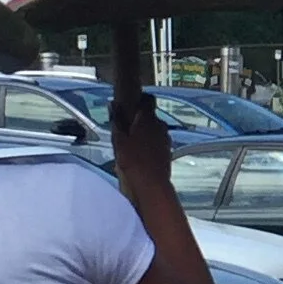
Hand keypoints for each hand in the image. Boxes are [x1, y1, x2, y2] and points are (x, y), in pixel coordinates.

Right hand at [109, 83, 171, 197]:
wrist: (151, 184)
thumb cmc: (133, 162)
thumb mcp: (118, 140)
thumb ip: (117, 120)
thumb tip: (113, 104)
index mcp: (147, 119)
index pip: (148, 99)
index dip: (140, 99)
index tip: (131, 103)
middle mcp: (160, 125)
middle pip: (150, 115)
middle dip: (140, 119)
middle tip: (126, 128)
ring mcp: (166, 137)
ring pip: (155, 128)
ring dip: (146, 132)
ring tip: (132, 143)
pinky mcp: (168, 149)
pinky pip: (158, 141)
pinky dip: (151, 143)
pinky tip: (141, 153)